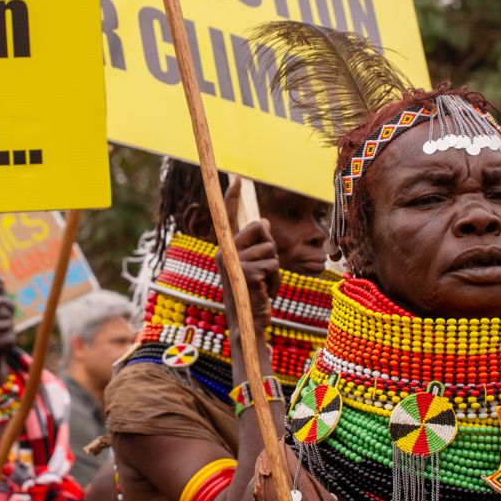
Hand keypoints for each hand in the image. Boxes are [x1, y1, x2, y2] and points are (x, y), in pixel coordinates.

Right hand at [223, 179, 279, 334]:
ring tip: (264, 285)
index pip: (229, 217)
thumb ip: (259, 245)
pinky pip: (274, 264)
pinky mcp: (246, 272)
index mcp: (226, 248)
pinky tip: (264, 293)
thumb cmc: (255, 294)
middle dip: (271, 246)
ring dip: (276, 269)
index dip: (232, 197)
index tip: (236, 178)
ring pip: (272, 248)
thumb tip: (266, 222)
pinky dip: (276, 280)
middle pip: (261, 226)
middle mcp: (224, 252)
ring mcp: (234, 262)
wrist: (249, 322)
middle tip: (265, 270)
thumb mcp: (258, 266)